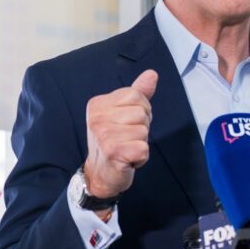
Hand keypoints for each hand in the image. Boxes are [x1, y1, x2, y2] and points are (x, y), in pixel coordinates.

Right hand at [83, 70, 157, 196]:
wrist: (100, 174)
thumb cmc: (113, 142)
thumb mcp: (122, 114)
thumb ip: (137, 93)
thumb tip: (152, 74)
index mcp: (98, 104)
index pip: (136, 95)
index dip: (140, 110)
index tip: (127, 124)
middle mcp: (97, 118)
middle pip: (142, 112)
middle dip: (142, 127)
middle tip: (126, 138)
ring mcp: (104, 135)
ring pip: (144, 130)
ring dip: (141, 142)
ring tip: (126, 148)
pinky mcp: (113, 152)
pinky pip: (143, 148)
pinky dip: (141, 157)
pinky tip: (128, 159)